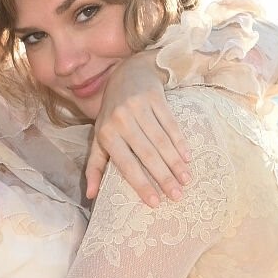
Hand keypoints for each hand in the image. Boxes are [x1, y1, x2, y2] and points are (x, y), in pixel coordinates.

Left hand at [87, 52, 191, 206]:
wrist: (127, 74)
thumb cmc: (112, 114)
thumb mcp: (99, 138)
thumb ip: (95, 166)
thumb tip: (90, 196)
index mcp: (106, 135)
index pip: (126, 164)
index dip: (141, 184)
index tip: (155, 203)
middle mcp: (121, 121)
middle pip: (147, 154)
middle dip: (163, 177)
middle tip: (177, 196)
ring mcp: (138, 107)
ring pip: (160, 141)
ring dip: (175, 163)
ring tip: (186, 180)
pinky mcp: (154, 97)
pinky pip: (170, 124)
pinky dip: (180, 142)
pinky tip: (187, 158)